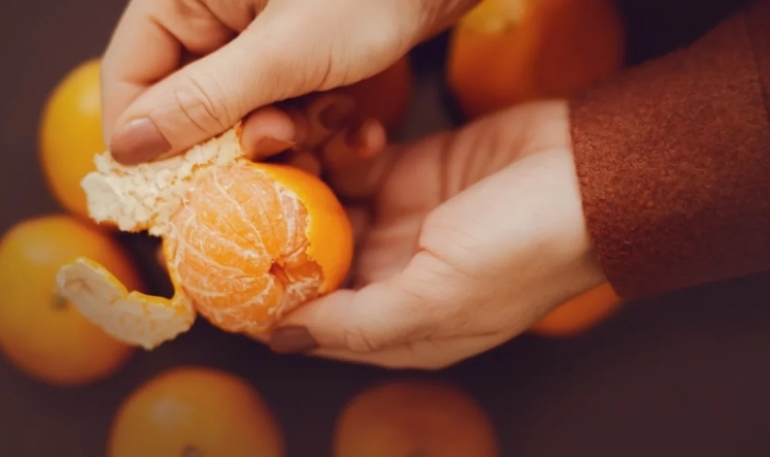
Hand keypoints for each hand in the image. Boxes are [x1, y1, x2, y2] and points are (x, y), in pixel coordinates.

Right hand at [100, 0, 478, 164]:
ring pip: (248, 115)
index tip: (178, 191)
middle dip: (243, 139)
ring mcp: (262, 34)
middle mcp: (215, 13)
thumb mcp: (284, 51)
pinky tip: (359, 126)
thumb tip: (128, 148)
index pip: (130, 76)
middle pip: (192, 104)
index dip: (148, 140)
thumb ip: (205, 101)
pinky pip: (291, 106)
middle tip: (285, 141)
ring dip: (293, 135)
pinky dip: (322, 124)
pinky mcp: (304, 52)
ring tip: (334, 120)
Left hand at [250, 99, 606, 369]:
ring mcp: (400, 223)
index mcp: (402, 325)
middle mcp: (394, 278)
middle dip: (276, 232)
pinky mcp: (408, 173)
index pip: (316, 326)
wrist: (591, 171)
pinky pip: (351, 165)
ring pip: (323, 208)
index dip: (268, 304)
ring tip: (289, 152)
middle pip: (312, 262)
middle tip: (239, 196)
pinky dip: (339, 151)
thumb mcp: (438, 299)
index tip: (223, 274)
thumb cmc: (526, 249)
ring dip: (303, 183)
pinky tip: (346, 138)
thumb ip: (357, 325)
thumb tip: (280, 340)